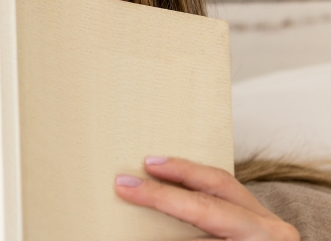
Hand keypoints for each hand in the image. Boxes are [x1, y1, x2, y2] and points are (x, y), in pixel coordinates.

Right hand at [115, 157, 298, 239]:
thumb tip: (139, 233)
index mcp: (260, 239)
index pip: (202, 208)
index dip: (160, 196)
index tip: (126, 187)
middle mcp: (271, 228)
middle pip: (215, 186)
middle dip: (173, 174)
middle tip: (137, 170)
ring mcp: (270, 224)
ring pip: (224, 183)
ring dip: (186, 172)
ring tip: (154, 165)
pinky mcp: (263, 224)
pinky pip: (229, 194)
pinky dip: (200, 185)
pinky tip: (178, 181)